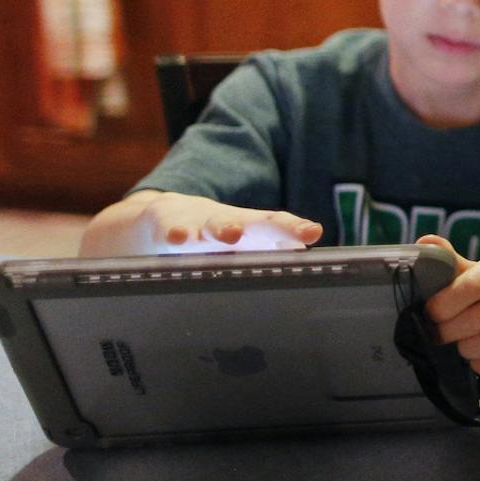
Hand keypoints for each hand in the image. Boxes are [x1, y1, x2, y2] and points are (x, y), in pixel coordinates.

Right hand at [135, 193, 320, 253]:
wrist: (166, 217)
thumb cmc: (216, 238)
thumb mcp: (245, 244)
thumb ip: (274, 251)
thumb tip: (305, 264)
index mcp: (252, 229)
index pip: (279, 227)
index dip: (296, 229)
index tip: (313, 233)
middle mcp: (230, 223)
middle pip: (256, 223)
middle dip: (278, 228)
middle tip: (297, 233)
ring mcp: (199, 225)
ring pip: (213, 226)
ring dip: (224, 228)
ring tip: (232, 234)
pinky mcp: (168, 227)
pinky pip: (172, 232)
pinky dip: (176, 235)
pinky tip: (179, 239)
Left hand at [418, 234, 479, 377]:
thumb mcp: (470, 270)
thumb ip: (447, 259)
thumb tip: (425, 243)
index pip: (473, 284)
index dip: (444, 302)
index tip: (429, 311)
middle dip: (449, 329)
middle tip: (437, 332)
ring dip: (465, 347)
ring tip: (457, 343)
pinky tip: (475, 357)